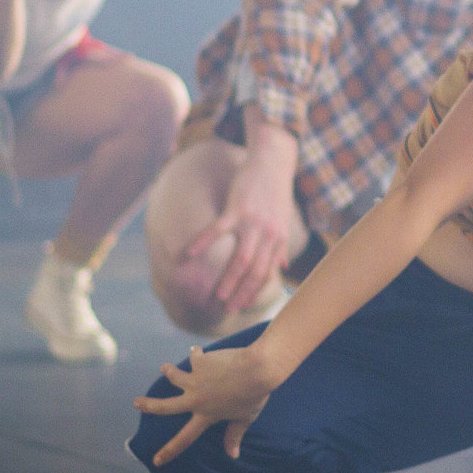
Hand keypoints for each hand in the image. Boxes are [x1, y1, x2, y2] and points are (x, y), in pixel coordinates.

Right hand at [133, 342, 281, 462]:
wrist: (258, 370)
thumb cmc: (255, 395)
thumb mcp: (245, 418)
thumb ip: (234, 435)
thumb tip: (233, 455)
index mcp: (206, 416)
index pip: (185, 439)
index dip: (169, 451)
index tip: (157, 461)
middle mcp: (196, 400)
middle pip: (164, 406)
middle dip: (148, 405)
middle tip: (136, 402)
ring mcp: (195, 380)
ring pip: (174, 376)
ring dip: (168, 371)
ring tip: (164, 368)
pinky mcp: (199, 363)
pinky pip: (194, 356)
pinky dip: (196, 354)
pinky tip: (197, 351)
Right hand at [177, 152, 298, 314]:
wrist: (273, 163)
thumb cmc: (275, 193)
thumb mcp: (284, 221)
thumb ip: (282, 246)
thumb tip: (283, 268)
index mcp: (278, 239)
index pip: (266, 273)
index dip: (254, 292)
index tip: (241, 306)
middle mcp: (268, 234)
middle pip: (255, 271)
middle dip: (242, 293)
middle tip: (228, 309)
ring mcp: (253, 222)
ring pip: (241, 258)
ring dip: (230, 279)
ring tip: (218, 295)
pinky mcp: (237, 208)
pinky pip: (217, 230)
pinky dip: (202, 243)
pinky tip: (188, 254)